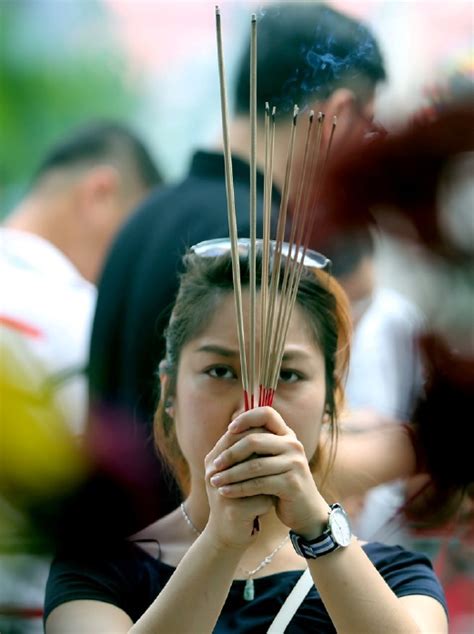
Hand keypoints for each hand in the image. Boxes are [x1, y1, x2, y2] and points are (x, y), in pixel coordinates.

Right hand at [204, 426, 274, 548]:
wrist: (226, 535)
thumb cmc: (237, 498)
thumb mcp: (237, 472)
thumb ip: (247, 451)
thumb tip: (269, 426)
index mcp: (213, 460)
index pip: (235, 433)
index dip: (258, 433)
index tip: (275, 439)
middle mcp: (213, 472)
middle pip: (245, 449)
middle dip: (265, 454)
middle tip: (279, 458)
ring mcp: (221, 491)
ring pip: (257, 473)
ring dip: (270, 477)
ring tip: (278, 480)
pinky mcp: (233, 510)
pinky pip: (262, 498)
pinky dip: (270, 500)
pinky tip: (272, 504)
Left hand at [208, 406, 330, 537]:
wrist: (305, 510)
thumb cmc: (281, 481)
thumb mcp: (272, 459)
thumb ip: (258, 444)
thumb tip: (230, 428)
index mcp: (287, 434)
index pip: (266, 414)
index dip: (246, 417)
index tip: (229, 429)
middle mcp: (293, 445)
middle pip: (254, 440)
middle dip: (230, 453)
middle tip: (214, 465)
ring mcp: (294, 463)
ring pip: (254, 465)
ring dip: (230, 474)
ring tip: (214, 481)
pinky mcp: (291, 483)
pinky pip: (258, 484)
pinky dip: (238, 488)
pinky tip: (225, 492)